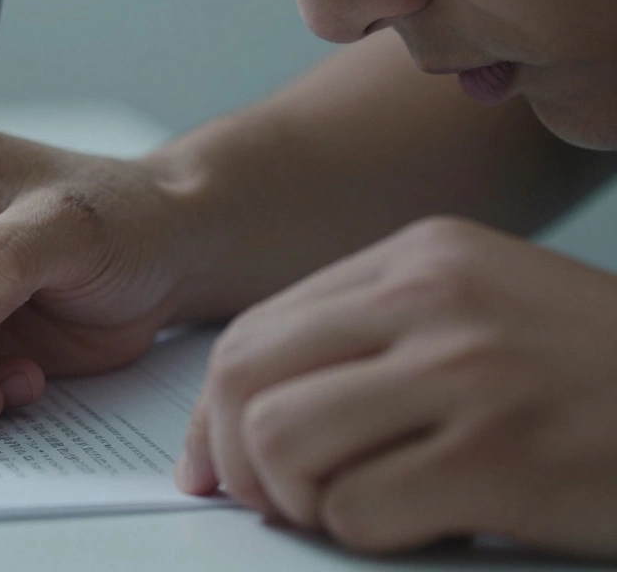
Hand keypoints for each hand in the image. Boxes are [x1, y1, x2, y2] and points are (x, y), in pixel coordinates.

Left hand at [180, 216, 616, 558]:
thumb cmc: (597, 381)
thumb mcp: (480, 318)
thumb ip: (367, 346)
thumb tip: (238, 422)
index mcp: (420, 255)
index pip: (257, 329)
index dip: (216, 409)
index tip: (212, 465)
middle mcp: (434, 297)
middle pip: (245, 373)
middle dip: (230, 454)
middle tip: (264, 500)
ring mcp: (468, 371)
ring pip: (279, 438)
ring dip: (291, 498)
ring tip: (343, 513)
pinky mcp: (501, 455)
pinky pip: (355, 509)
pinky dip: (361, 535)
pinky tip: (416, 528)